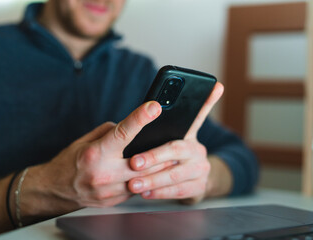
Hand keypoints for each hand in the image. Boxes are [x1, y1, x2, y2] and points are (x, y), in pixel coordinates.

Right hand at [20, 101, 179, 222]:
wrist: (56, 189)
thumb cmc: (71, 161)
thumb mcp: (86, 140)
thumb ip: (111, 133)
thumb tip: (132, 127)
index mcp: (96, 153)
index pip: (123, 133)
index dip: (140, 118)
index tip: (154, 107)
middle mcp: (103, 174)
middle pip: (144, 162)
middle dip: (162, 152)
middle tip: (176, 141)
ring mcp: (109, 191)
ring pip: (145, 179)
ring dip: (158, 168)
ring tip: (168, 158)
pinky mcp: (114, 201)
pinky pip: (136, 190)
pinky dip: (145, 180)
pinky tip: (149, 173)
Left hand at [127, 82, 223, 202]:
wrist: (192, 183)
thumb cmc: (170, 157)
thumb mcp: (167, 140)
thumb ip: (157, 129)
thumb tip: (145, 113)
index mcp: (188, 133)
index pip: (197, 114)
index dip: (208, 101)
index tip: (215, 87)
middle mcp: (197, 149)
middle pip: (176, 149)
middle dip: (153, 157)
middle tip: (133, 163)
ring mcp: (201, 169)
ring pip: (175, 174)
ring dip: (153, 180)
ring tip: (134, 183)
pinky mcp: (199, 187)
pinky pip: (178, 191)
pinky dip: (160, 193)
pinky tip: (146, 193)